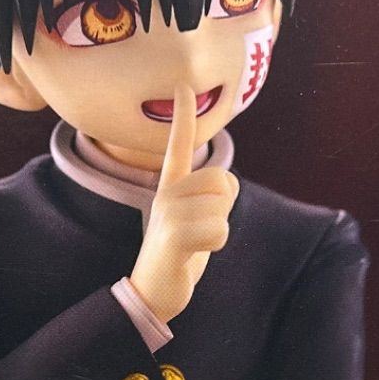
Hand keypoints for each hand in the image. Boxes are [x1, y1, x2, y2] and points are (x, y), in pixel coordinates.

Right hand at [129, 83, 238, 324]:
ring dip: (218, 230)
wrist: (152, 293)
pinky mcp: (174, 235)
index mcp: (170, 187)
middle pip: (224, 180)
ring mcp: (168, 213)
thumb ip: (211, 198)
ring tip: (195, 243)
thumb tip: (226, 180)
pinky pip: (219, 231)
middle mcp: (166, 193)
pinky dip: (215, 246)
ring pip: (223, 208)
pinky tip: (192, 255)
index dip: (183, 115)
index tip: (184, 86)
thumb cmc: (179, 256)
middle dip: (225, 207)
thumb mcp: (196, 221)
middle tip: (200, 229)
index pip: (179, 145)